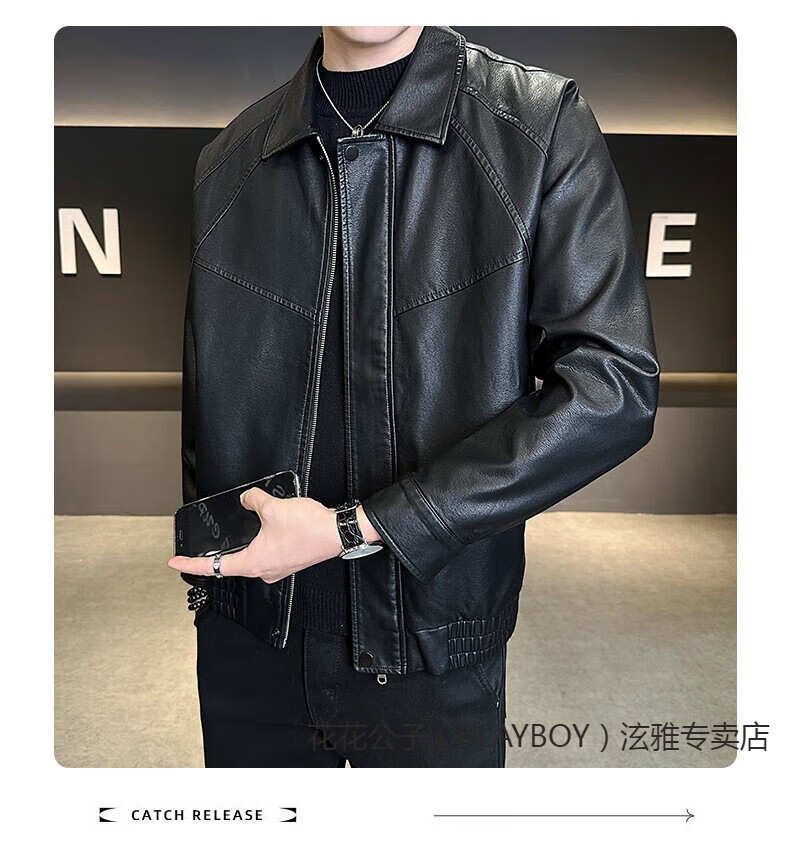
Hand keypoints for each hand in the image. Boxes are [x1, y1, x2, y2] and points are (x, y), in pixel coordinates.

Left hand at [166, 487, 343, 583]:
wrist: (337, 533)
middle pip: (231, 564)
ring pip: (251, 558)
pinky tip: (263, 531)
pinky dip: (259, 545)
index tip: (175, 562)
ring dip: (242, 547)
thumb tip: (248, 499)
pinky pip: (266, 555)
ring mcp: (277, 568)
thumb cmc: (309, 528)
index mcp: (253, 562)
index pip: (214, 566)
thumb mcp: (272, 508)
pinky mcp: (289, 561)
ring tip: (234, 536)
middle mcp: (264, 570)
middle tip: (199, 550)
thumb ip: (253, 500)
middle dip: (216, 556)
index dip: (191, 563)